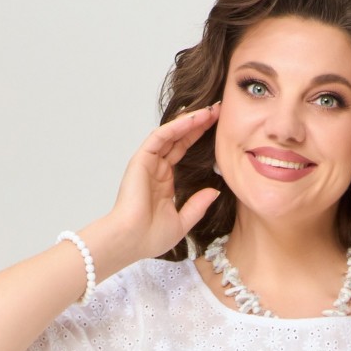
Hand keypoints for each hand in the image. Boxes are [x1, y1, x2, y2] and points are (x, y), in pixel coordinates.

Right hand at [105, 101, 222, 262]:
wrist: (131, 240)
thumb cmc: (150, 237)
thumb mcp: (182, 222)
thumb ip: (197, 206)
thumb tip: (215, 191)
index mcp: (164, 182)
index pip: (184, 152)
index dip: (199, 138)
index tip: (219, 128)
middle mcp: (156, 169)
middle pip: (180, 138)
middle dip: (198, 123)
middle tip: (218, 110)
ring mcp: (148, 163)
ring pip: (171, 134)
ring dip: (190, 120)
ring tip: (210, 110)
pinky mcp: (142, 159)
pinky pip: (161, 136)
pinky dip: (176, 126)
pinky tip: (193, 118)